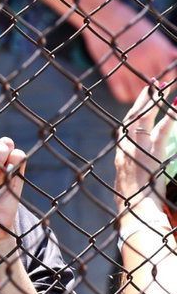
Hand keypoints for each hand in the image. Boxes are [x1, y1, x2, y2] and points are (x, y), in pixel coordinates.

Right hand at [82, 10, 176, 105]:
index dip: (167, 85)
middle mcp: (146, 60)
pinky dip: (124, 95)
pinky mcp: (111, 72)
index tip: (161, 86)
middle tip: (149, 90)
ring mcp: (128, 67)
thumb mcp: (154, 35)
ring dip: (139, 96)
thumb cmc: (131, 24)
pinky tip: (124, 89)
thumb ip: (167, 51)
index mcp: (159, 50)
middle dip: (154, 93)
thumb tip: (174, 62)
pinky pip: (122, 94)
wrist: (105, 16)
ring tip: (136, 89)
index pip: (170, 78)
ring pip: (139, 94)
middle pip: (155, 89)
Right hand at [115, 83, 175, 203]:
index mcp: (122, 153)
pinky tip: (176, 107)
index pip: (128, 125)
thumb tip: (142, 166)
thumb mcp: (131, 182)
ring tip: (166, 86)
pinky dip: (169, 117)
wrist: (135, 212)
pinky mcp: (148, 153)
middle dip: (145, 97)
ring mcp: (136, 148)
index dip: (137, 109)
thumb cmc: (136, 201)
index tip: (144, 96)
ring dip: (156, 100)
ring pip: (144, 117)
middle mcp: (126, 147)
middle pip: (134, 115)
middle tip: (156, 82)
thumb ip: (136, 169)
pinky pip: (160, 130)